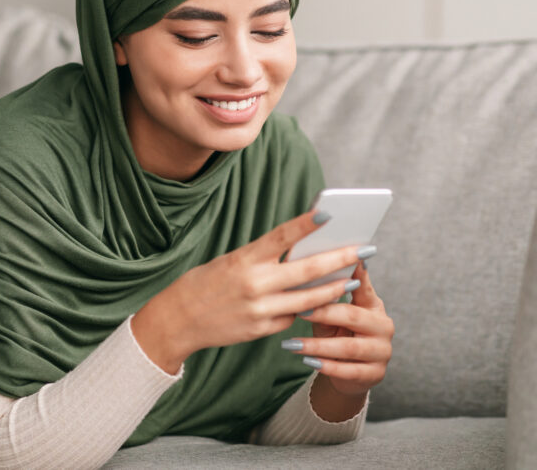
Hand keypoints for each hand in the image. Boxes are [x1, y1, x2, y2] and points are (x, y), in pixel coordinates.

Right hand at [133, 210, 375, 372]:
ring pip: (310, 299)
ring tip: (352, 279)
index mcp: (243, 260)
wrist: (177, 320)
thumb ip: (262, 260)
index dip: (306, 223)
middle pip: (308, 270)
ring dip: (334, 288)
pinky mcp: (261, 330)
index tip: (329, 211)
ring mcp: (260, 309)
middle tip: (365, 249)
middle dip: (340, 259)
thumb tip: (300, 255)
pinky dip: (303, 308)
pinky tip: (314, 302)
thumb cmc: (204, 284)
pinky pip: (291, 317)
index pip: (281, 236)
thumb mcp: (229, 263)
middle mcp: (254, 284)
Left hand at [289, 260, 393, 395]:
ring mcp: (382, 351)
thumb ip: (326, 299)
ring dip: (318, 346)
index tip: (341, 261)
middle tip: (299, 311)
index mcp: (373, 306)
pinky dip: (327, 367)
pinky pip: (350, 371)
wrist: (348, 372)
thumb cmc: (337, 334)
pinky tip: (308, 362)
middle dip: (324, 314)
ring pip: (349, 347)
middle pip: (353, 316)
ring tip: (292, 344)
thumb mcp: (332, 316)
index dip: (354, 275)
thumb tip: (306, 275)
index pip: (364, 287)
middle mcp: (383, 327)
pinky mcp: (375, 374)